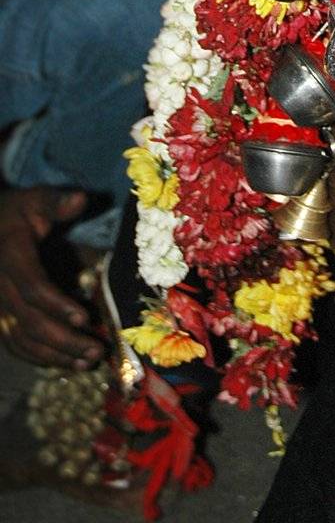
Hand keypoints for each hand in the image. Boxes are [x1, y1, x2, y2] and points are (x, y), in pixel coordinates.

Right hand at [0, 187, 103, 368]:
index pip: (32, 287)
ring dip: (54, 355)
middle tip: (97, 350)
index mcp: (10, 256)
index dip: (57, 305)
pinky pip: (14, 343)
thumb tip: (82, 198)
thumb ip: (57, 201)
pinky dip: (38, 357)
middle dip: (63, 340)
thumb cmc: (16, 212)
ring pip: (21, 339)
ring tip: (88, 362)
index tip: (85, 317)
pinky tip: (65, 362)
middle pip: (29, 321)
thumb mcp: (35, 199)